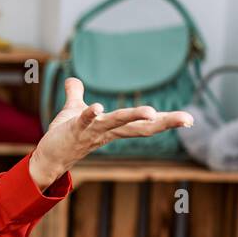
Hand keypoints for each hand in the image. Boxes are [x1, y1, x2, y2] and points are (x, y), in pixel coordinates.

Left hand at [29, 77, 193, 188]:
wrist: (48, 156)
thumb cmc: (65, 135)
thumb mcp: (73, 111)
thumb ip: (75, 95)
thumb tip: (73, 79)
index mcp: (114, 127)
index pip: (143, 124)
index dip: (166, 121)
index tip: (189, 119)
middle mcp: (108, 131)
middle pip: (140, 127)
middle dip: (164, 122)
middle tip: (187, 119)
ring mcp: (93, 131)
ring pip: (117, 122)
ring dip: (134, 116)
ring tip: (152, 112)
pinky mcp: (75, 130)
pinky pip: (86, 121)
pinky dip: (91, 114)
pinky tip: (98, 106)